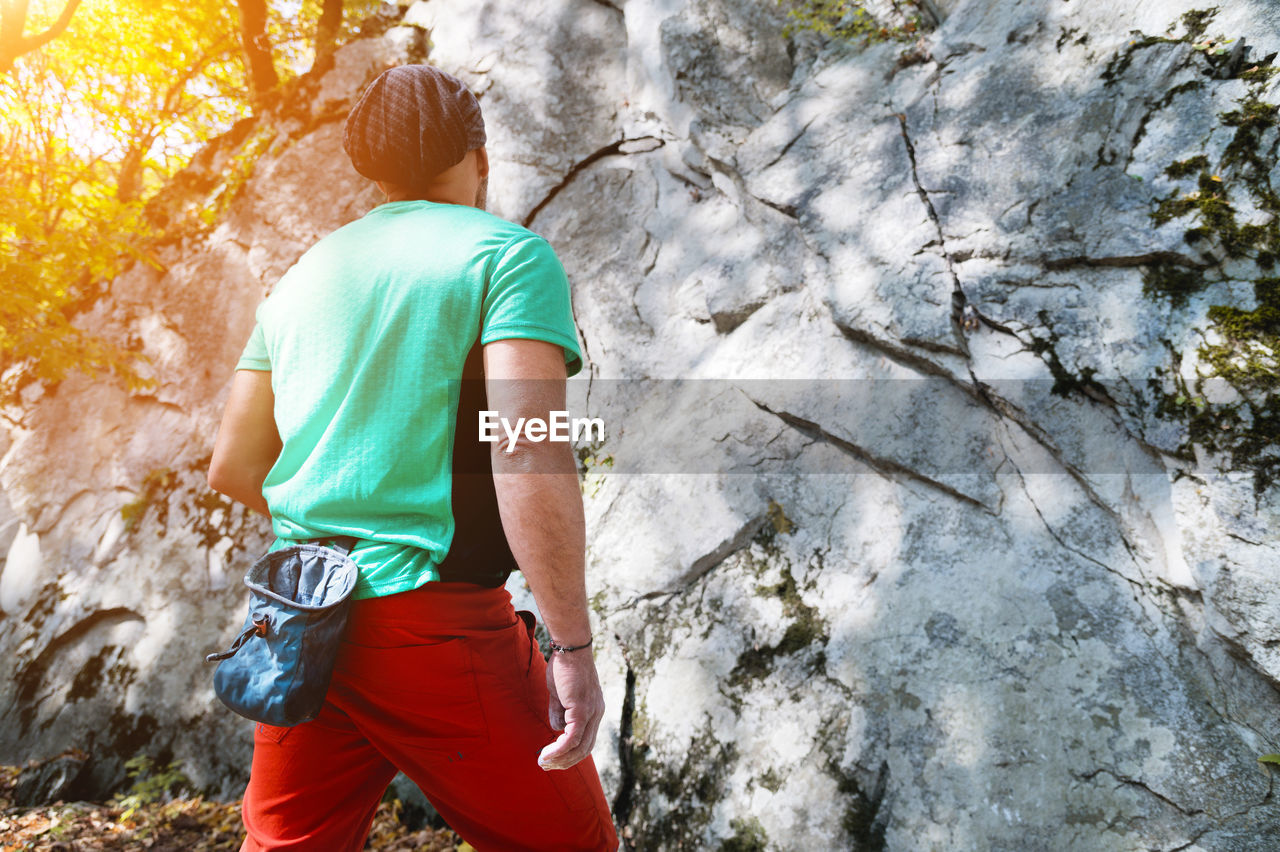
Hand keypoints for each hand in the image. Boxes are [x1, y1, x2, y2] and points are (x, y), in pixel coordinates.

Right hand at [538, 650, 604, 769]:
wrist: (571, 648)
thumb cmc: (565, 667)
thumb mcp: (561, 694)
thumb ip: (560, 712)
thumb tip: (556, 729)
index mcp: (595, 710)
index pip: (587, 740)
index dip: (571, 753)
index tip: (554, 759)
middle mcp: (597, 714)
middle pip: (585, 749)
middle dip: (565, 762)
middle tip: (546, 766)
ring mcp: (591, 713)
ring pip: (579, 747)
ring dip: (560, 759)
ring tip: (543, 763)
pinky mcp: (582, 710)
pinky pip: (572, 738)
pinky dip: (559, 750)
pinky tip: (546, 754)